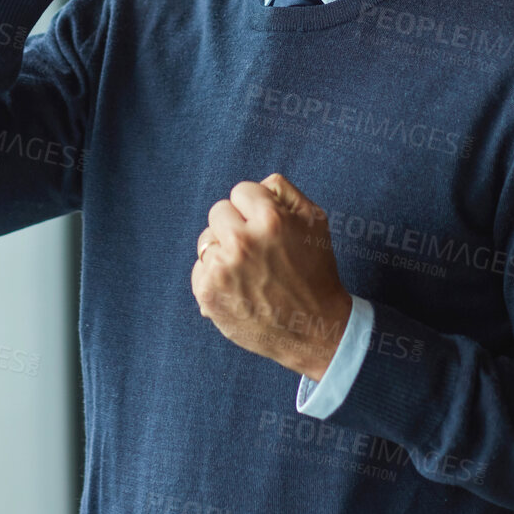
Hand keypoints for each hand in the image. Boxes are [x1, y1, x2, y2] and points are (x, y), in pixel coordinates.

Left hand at [191, 173, 352, 379]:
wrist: (315, 328)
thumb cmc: (315, 271)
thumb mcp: (314, 220)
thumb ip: (282, 191)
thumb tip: (254, 184)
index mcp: (270, 219)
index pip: (241, 191)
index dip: (255, 208)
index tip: (267, 228)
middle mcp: (243, 242)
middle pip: (218, 211)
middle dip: (236, 226)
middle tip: (257, 251)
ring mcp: (222, 269)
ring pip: (206, 240)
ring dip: (224, 252)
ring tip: (249, 272)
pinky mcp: (208, 293)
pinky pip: (199, 268)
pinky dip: (214, 277)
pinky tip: (238, 289)